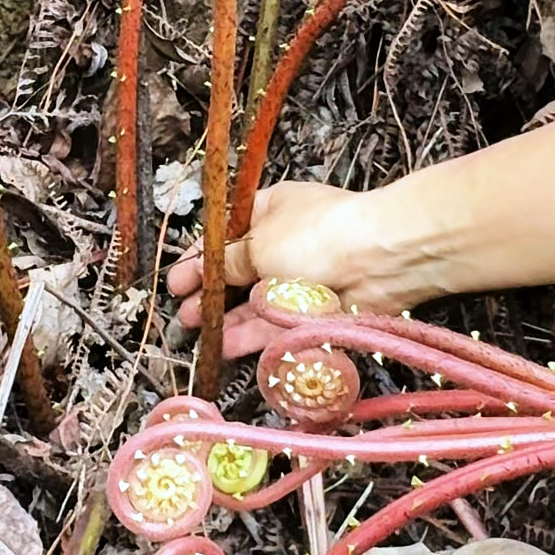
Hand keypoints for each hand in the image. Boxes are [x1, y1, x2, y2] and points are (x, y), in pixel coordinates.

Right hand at [167, 182, 391, 358]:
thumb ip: (228, 261)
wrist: (378, 259)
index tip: (176, 281)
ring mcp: (300, 278)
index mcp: (270, 209)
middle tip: (184, 313)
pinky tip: (224, 345)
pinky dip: (250, 334)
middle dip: (210, 293)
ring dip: (226, 318)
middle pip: (239, 271)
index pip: (225, 235)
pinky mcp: (314, 311)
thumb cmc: (314, 235)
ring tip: (197, 333)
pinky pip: (276, 324)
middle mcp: (285, 242)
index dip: (199, 259)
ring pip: (256, 302)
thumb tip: (209, 268)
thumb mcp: (258, 243)